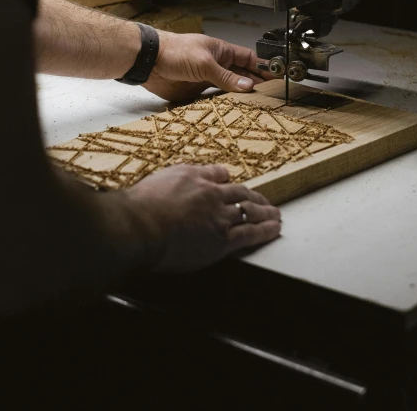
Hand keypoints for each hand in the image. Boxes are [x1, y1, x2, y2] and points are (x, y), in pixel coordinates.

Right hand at [126, 164, 280, 271]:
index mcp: (194, 178)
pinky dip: (265, 230)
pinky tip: (275, 229)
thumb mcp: (156, 180)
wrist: (142, 226)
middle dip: (254, 196)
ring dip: (266, 212)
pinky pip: (250, 233)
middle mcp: (211, 194)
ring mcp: (219, 217)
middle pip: (239, 192)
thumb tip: (180, 181)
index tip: (231, 182)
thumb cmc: (141, 206)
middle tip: (264, 200)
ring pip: (250, 211)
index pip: (217, 175)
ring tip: (276, 214)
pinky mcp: (222, 240)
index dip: (226, 180)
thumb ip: (173, 178)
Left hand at [143, 31, 271, 101]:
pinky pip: (214, 100)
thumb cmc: (175, 51)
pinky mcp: (196, 92)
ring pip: (229, 90)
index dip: (262, 68)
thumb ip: (226, 76)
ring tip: (256, 108)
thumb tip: (247, 86)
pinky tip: (233, 112)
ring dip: (240, 98)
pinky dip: (223, 106)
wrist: (149, 61)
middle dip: (255, 85)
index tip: (276, 78)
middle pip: (241, 76)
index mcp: (222, 52)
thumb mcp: (204, 63)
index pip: (249, 59)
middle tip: (271, 97)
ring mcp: (207, 79)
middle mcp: (217, 65)